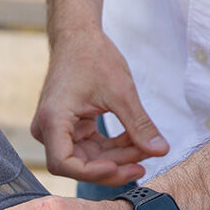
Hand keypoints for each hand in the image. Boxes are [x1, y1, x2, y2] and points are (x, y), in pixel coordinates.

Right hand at [35, 0, 167, 184]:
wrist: (78, 37)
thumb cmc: (93, 57)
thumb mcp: (121, 92)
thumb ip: (139, 125)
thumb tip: (161, 151)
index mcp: (53, 119)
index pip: (64, 163)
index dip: (91, 172)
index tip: (119, 167)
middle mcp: (48, 129)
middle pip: (78, 164)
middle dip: (112, 165)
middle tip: (144, 163)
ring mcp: (57, 130)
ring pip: (87, 158)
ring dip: (116, 157)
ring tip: (144, 149)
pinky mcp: (68, 128)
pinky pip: (90, 147)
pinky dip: (112, 147)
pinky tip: (134, 141)